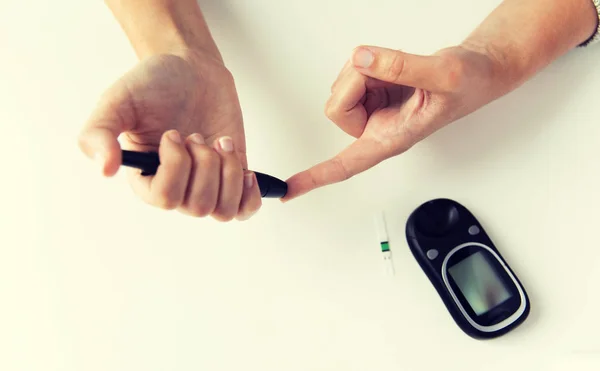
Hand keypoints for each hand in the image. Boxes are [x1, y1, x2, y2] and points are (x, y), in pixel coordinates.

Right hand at [78, 50, 261, 220]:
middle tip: (196, 135)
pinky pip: (244, 210)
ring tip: (220, 144)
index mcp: (145, 177)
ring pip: (223, 210)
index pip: (164, 199)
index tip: (173, 133)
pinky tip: (245, 169)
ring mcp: (206, 184)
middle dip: (204, 164)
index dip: (176, 167)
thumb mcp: (117, 101)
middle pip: (197, 206)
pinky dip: (249, 195)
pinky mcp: (231, 177)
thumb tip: (105, 169)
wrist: (190, 68)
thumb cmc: (153, 84)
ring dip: (227, 173)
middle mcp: (176, 186)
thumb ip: (98, 132)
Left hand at [282, 44, 506, 199]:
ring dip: (366, 70)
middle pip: (335, 107)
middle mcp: (377, 127)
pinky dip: (369, 63)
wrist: (479, 70)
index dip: (316, 177)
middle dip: (357, 82)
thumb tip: (361, 61)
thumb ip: (401, 67)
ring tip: (400, 71)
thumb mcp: (444, 75)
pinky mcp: (374, 90)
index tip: (288, 191)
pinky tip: (394, 68)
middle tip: (390, 74)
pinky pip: (352, 71)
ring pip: (341, 86)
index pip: (346, 165)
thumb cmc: (470, 84)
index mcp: (391, 139)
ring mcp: (374, 108)